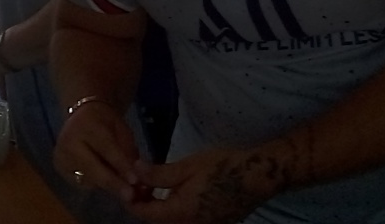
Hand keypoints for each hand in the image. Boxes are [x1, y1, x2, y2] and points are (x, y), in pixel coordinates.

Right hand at [54, 99, 141, 200]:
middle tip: (130, 196)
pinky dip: (96, 184)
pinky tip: (104, 178)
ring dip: (106, 185)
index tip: (135, 181)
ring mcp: (61, 155)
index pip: (106, 148)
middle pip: (92, 167)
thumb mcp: (121, 130)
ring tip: (122, 186)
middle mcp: (68, 140)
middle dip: (113, 183)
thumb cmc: (105, 122)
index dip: (121, 165)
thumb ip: (127, 151)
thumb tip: (136, 178)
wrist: (81, 116)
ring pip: (87, 178)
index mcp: (86, 124)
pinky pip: (81, 182)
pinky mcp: (59, 167)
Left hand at [126, 144, 294, 223]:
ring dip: (158, 207)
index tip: (125, 183)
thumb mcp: (187, 166)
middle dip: (143, 204)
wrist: (259, 176)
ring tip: (151, 186)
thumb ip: (158, 174)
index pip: (144, 214)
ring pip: (170, 221)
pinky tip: (171, 193)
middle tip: (137, 183)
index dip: (130, 200)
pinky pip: (185, 220)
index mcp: (181, 213)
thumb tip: (134, 170)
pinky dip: (173, 210)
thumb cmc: (222, 167)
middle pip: (156, 221)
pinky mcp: (213, 223)